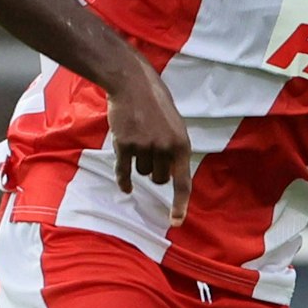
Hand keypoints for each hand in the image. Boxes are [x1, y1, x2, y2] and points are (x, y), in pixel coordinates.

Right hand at [105, 60, 191, 224]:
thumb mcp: (175, 127)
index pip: (183, 181)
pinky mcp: (124, 145)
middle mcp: (165, 148)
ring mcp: (144, 147)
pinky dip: (124, 181)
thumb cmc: (156, 106)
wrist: (133, 85)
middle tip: (152, 152)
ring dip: (140, 164)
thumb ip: (174, 151)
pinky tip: (126, 188)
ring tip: (140, 140)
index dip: (180, 204)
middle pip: (160, 180)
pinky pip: (124, 171)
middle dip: (156, 172)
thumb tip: (171, 178)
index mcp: (182, 144)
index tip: (176, 222)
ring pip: (142, 173)